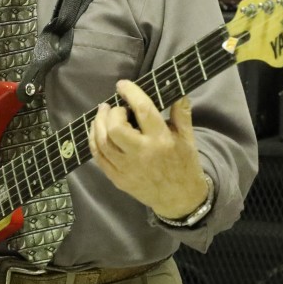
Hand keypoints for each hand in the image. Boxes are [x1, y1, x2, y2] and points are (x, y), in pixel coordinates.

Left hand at [90, 80, 207, 219]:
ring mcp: (127, 169)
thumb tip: (177, 89)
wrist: (180, 199)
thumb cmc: (184, 164)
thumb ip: (181, 113)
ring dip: (98, 124)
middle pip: (115, 129)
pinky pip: (99, 158)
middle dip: (111, 113)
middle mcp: (142, 154)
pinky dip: (94, 141)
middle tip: (115, 107)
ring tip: (102, 114)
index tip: (122, 84)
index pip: (143, 110)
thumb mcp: (188, 138)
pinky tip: (97, 132)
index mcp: (161, 140)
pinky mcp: (118, 179)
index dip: (131, 93)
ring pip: (102, 143)